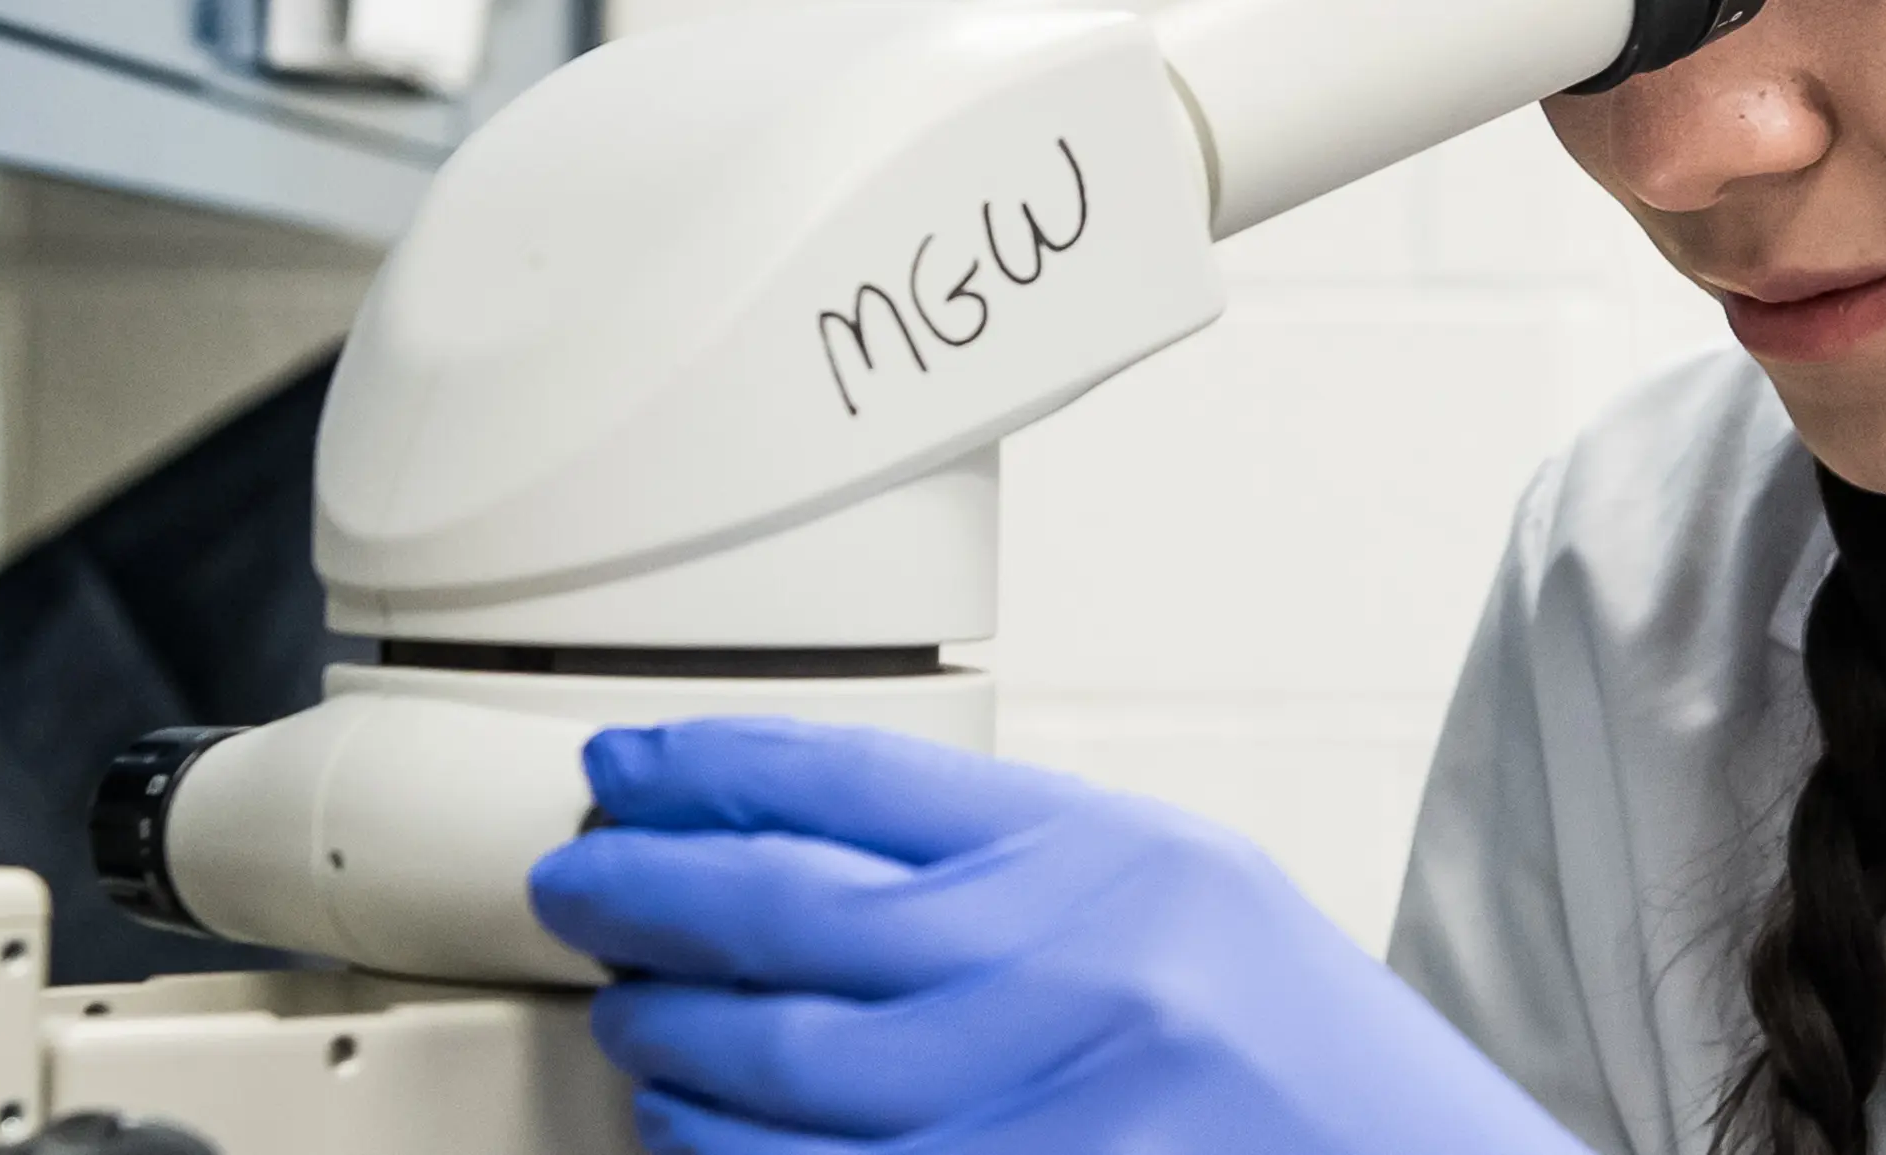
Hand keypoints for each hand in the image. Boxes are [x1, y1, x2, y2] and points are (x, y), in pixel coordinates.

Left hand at [528, 716, 1590, 1154]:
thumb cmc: (1307, 1050)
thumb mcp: (1182, 894)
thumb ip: (1017, 864)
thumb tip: (810, 846)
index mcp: (1111, 862)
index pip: (863, 783)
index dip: (715, 767)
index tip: (626, 767)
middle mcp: (1070, 974)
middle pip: (788, 917)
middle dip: (647, 898)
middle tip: (578, 887)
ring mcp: (1040, 1107)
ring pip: (778, 1071)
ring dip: (671, 1042)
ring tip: (631, 1014)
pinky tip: (694, 1130)